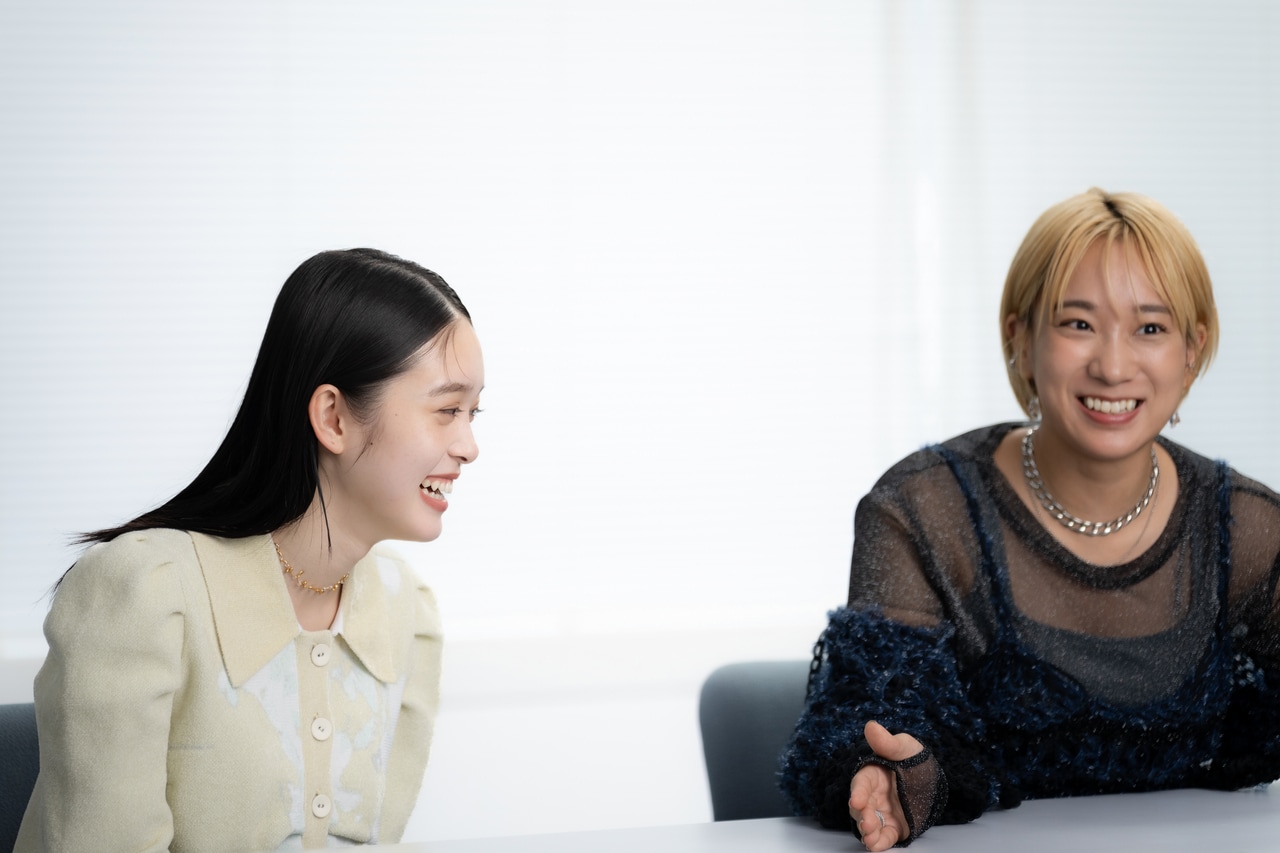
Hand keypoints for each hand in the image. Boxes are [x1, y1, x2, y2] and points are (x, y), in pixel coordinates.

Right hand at [848, 721, 923, 850]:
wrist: (931, 780)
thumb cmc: (913, 760)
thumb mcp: (904, 747)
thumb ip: (887, 742)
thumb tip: (871, 726)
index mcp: (872, 774)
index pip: (861, 783)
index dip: (858, 792)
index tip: (857, 800)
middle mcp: (873, 795)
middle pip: (862, 807)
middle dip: (862, 816)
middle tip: (867, 822)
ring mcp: (882, 812)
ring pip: (870, 824)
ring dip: (868, 832)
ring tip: (870, 838)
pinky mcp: (894, 827)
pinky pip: (885, 836)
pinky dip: (880, 842)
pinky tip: (877, 846)